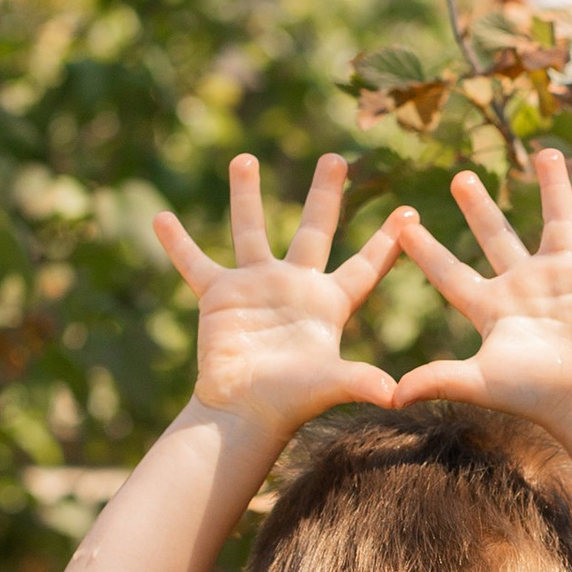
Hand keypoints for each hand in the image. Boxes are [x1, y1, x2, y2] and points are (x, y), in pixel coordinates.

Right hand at [154, 154, 400, 439]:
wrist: (242, 413)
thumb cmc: (289, 403)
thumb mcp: (329, 385)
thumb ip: (358, 381)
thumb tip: (393, 394)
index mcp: (328, 303)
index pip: (365, 266)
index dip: (387, 242)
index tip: (411, 211)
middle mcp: (293, 286)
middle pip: (314, 229)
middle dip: (325, 194)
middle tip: (336, 158)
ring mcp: (255, 287)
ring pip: (249, 230)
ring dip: (245, 195)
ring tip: (244, 158)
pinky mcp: (218, 296)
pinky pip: (194, 262)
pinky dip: (177, 243)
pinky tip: (161, 217)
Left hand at [393, 150, 571, 416]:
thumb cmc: (534, 395)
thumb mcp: (480, 381)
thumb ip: (437, 380)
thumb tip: (391, 397)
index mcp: (492, 306)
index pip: (450, 272)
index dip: (425, 250)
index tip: (402, 223)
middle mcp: (525, 284)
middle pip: (497, 236)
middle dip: (479, 206)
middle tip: (459, 177)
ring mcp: (563, 277)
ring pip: (557, 221)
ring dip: (553, 187)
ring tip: (546, 153)